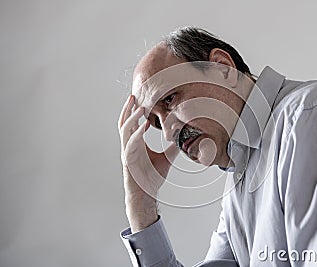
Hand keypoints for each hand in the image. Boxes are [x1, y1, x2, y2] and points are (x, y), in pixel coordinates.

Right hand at [118, 95, 178, 230]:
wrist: (147, 195)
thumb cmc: (152, 177)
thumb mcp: (167, 158)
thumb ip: (173, 147)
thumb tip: (182, 137)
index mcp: (136, 144)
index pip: (131, 123)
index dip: (133, 111)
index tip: (139, 99)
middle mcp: (129, 146)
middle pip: (124, 123)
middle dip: (128, 110)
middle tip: (133, 97)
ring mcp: (127, 152)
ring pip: (125, 131)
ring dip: (132, 118)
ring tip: (140, 108)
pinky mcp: (128, 160)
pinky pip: (131, 144)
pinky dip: (137, 134)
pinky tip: (145, 126)